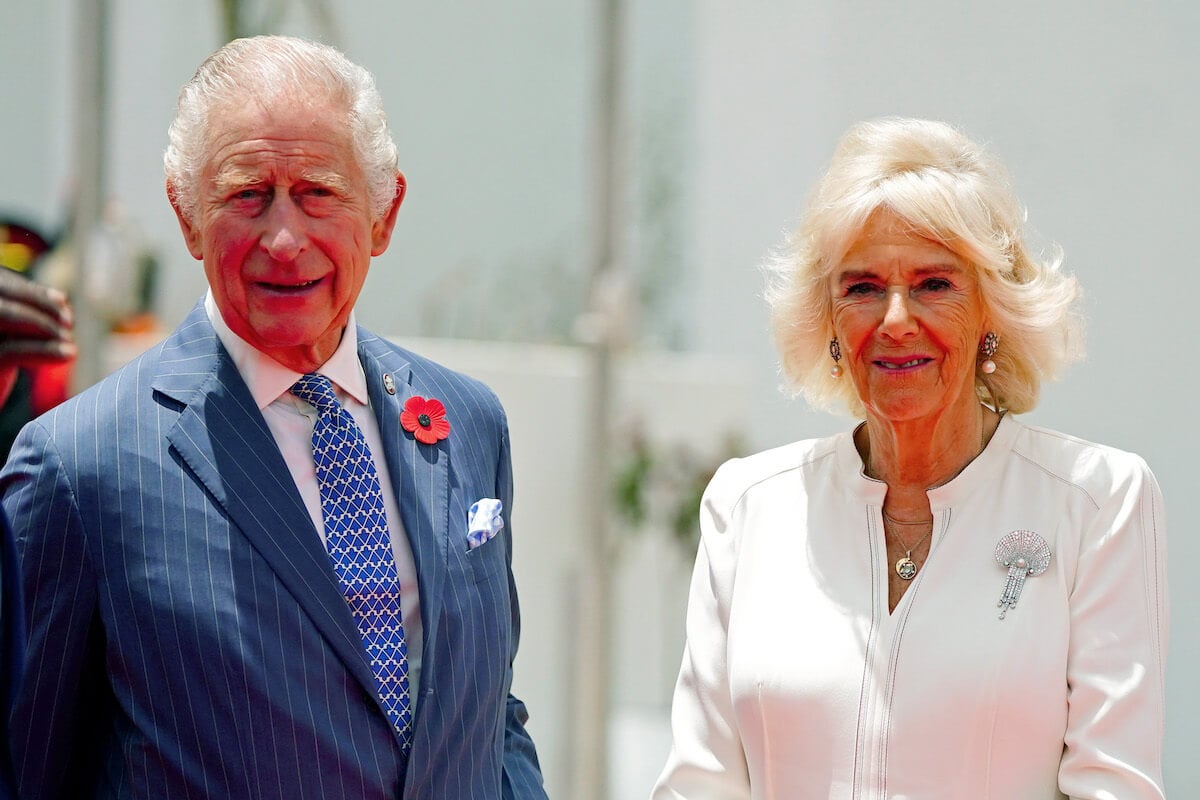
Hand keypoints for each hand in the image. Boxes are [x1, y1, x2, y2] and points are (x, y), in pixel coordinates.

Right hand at [0, 268, 74, 406]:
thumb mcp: (6, 337)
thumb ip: (24, 315)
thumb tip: (63, 301)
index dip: (29, 290)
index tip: (62, 301)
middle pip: (0, 294)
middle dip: (38, 303)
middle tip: (69, 320)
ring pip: (4, 314)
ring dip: (43, 324)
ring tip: (69, 340)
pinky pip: (11, 350)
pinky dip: (45, 349)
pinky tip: (69, 354)